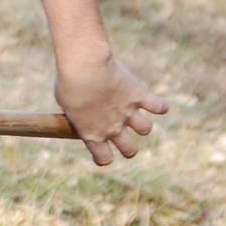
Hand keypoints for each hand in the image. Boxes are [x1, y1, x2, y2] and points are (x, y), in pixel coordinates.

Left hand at [54, 51, 167, 166]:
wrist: (85, 66)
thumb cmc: (69, 81)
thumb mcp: (65, 103)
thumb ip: (77, 113)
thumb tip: (80, 111)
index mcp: (92, 134)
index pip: (105, 159)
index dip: (104, 156)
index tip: (102, 149)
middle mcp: (112, 128)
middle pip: (130, 151)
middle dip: (128, 146)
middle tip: (123, 134)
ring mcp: (128, 113)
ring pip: (145, 129)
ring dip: (142, 123)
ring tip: (134, 112)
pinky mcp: (139, 95)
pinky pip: (159, 107)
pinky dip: (160, 106)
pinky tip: (154, 103)